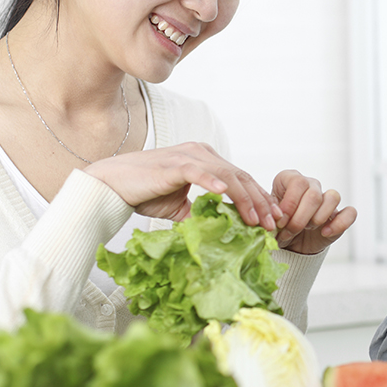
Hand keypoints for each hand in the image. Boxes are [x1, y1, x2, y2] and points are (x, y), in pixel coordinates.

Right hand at [84, 142, 281, 229]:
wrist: (113, 184)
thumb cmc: (145, 192)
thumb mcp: (180, 207)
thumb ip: (201, 213)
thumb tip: (218, 233)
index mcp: (206, 159)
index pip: (240, 179)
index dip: (260, 198)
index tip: (274, 218)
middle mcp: (201, 153)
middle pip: (240, 177)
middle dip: (260, 201)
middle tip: (273, 223)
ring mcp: (188, 157)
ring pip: (226, 176)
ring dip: (244, 198)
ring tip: (255, 219)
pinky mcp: (174, 165)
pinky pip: (198, 172)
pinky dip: (213, 182)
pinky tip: (225, 194)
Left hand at [270, 170, 356, 254]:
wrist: (287, 243)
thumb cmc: (276, 226)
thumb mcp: (269, 220)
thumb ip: (271, 216)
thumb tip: (277, 217)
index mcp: (290, 179)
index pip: (297, 182)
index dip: (289, 204)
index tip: (279, 221)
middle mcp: (310, 185)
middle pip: (314, 194)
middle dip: (300, 218)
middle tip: (289, 231)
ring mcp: (326, 199)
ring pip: (333, 197)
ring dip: (317, 218)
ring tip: (305, 229)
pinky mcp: (338, 215)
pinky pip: (350, 212)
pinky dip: (339, 224)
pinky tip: (324, 232)